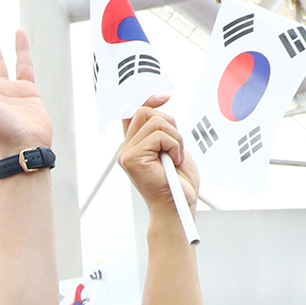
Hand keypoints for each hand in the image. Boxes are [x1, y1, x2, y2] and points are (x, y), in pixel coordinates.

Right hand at [118, 98, 198, 214]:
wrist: (178, 207)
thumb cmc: (178, 184)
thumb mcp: (173, 150)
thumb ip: (163, 132)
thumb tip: (161, 109)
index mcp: (134, 147)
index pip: (134, 114)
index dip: (149, 101)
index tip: (165, 98)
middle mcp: (127, 149)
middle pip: (145, 112)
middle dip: (169, 123)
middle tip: (176, 146)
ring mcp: (127, 154)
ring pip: (155, 122)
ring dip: (175, 138)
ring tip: (176, 157)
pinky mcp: (132, 159)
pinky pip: (159, 135)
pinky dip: (174, 145)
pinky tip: (173, 161)